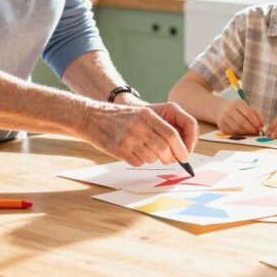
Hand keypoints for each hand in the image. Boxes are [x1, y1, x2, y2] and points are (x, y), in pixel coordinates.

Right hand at [81, 101, 196, 166]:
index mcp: (147, 115)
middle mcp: (138, 126)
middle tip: (170, 160)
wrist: (91, 117)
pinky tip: (134, 153)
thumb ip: (158, 127)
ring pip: (151, 157)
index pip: (171, 134)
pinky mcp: (118, 150)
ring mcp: (127, 138)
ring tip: (147, 151)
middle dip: (170, 157)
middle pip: (163, 148)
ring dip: (153, 159)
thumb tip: (178, 147)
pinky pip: (138, 162)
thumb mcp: (140, 114)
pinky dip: (140, 161)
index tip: (185, 157)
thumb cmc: (120, 118)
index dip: (181, 148)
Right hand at [217, 99, 265, 135]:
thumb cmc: (237, 108)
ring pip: (237, 128)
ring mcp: (223, 118)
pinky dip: (240, 134)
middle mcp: (229, 109)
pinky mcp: (221, 126)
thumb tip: (262, 124)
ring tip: (251, 132)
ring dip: (246, 132)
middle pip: (242, 122)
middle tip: (256, 131)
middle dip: (251, 128)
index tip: (260, 126)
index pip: (248, 113)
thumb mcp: (247, 107)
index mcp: (237, 103)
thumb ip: (256, 114)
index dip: (255, 121)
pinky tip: (244, 133)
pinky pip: (232, 132)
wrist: (220, 109)